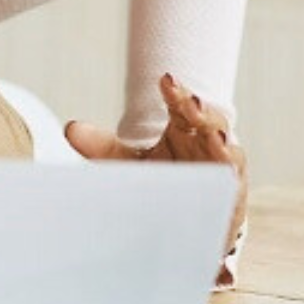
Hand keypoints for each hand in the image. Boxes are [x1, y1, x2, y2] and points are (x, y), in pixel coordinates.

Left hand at [63, 74, 249, 277]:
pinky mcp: (228, 196)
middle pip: (208, 120)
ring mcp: (220, 168)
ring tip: (215, 136)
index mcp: (182, 128)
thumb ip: (100, 147)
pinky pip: (232, 185)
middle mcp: (204, 143)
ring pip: (228, 149)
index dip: (177, 91)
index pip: (182, 103)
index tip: (167, 80)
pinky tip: (227, 173)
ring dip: (222, 143)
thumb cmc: (160, 183)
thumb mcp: (127, 163)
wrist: (181, 223)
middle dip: (201, 111)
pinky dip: (230, 178)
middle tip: (190, 103)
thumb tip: (71, 129)